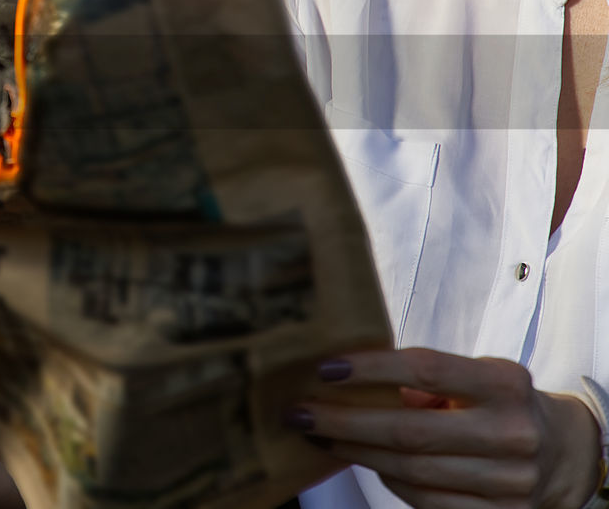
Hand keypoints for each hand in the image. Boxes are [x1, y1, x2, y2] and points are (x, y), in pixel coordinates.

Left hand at [287, 348, 601, 508]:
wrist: (563, 453)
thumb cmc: (500, 403)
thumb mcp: (474, 376)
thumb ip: (423, 380)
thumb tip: (347, 378)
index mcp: (504, 384)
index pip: (426, 370)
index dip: (371, 369)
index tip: (325, 368)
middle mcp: (511, 433)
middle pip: (410, 431)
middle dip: (344, 421)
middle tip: (300, 412)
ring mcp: (508, 481)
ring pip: (410, 470)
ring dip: (356, 452)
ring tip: (320, 434)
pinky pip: (424, 500)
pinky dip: (387, 478)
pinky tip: (362, 458)